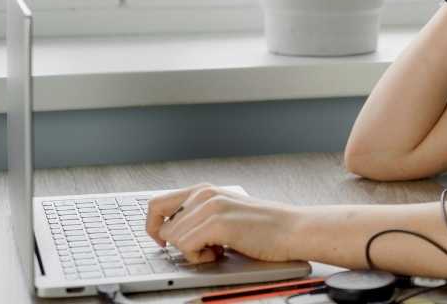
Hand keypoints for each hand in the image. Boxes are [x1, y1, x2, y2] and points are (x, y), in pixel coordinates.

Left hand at [145, 182, 301, 263]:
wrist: (292, 230)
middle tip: (202, 247)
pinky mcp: (218, 222)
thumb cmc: (263, 227)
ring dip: (191, 251)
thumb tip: (169, 232)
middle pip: (161, 226)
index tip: (164, 242)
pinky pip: (186, 246)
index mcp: (204, 189)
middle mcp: (204, 193)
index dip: (153, 227)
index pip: (156, 204)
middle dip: (177, 244)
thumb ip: (200, 215)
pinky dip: (198, 256)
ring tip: (217, 249)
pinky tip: (219, 252)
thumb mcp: (226, 212)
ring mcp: (210, 206)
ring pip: (172, 238)